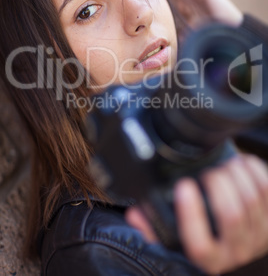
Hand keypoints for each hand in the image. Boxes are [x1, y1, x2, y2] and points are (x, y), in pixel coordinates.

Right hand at [126, 154, 267, 274]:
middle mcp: (235, 250)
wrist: (241, 251)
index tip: (183, 185)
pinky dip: (256, 171)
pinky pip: (267, 191)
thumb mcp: (178, 241)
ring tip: (226, 163)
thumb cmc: (207, 240)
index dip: (191, 214)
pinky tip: (243, 163)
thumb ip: (154, 228)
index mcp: (209, 257)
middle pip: (231, 215)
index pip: (199, 244)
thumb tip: (135, 214)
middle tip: (208, 172)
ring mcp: (258, 235)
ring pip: (251, 201)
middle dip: (218, 184)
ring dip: (237, 175)